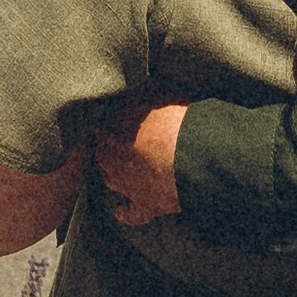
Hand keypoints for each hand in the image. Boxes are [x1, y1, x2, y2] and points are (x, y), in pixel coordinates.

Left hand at [96, 99, 187, 225]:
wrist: (195, 158)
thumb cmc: (177, 122)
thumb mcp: (160, 94)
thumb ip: (146, 91)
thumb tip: (142, 82)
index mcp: (113, 132)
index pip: (101, 126)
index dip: (108, 121)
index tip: (112, 116)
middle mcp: (114, 160)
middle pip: (102, 153)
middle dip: (106, 146)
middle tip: (115, 139)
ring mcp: (128, 186)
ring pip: (110, 180)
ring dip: (112, 172)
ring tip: (119, 166)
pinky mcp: (146, 207)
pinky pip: (130, 214)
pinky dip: (124, 212)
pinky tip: (120, 210)